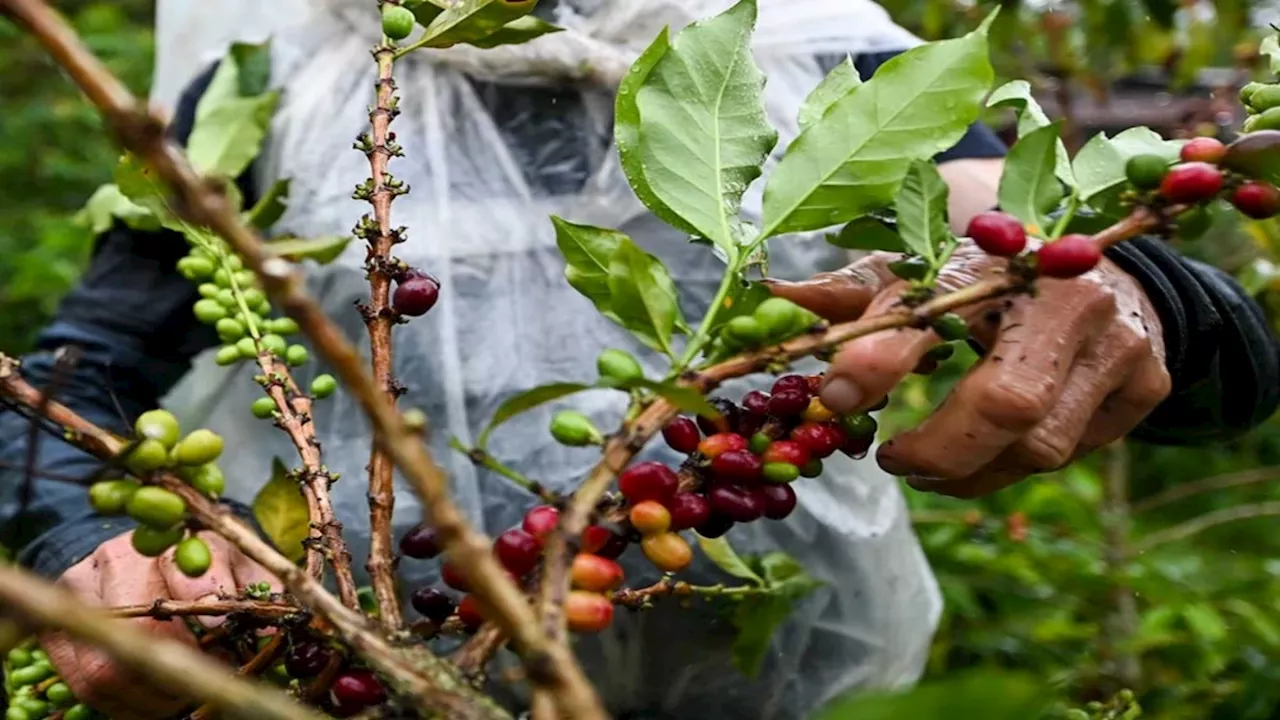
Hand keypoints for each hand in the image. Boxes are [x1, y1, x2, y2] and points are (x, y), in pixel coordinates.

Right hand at [43, 530, 278, 719]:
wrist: (131, 551)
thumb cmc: (195, 560)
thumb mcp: (233, 560)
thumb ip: (256, 586)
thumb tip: (271, 625)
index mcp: (167, 538)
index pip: (184, 575)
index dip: (204, 611)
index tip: (224, 637)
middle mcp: (116, 560)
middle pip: (142, 629)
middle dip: (182, 667)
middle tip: (210, 682)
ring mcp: (79, 596)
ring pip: (108, 666)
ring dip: (153, 696)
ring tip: (183, 697)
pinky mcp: (55, 629)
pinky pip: (83, 683)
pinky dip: (122, 704)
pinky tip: (151, 702)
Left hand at [767, 242, 1171, 497]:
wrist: (1102, 252)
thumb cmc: (989, 262)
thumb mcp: (922, 261)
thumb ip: (854, 291)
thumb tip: (768, 298)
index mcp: (998, 252)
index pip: (931, 312)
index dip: (874, 360)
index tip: (830, 398)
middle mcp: (1068, 291)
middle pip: (1006, 404)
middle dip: (938, 451)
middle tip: (894, 459)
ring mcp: (1119, 339)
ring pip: (1041, 445)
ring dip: (973, 469)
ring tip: (932, 462)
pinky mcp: (1146, 381)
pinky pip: (1077, 449)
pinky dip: (1020, 460)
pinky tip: (995, 445)